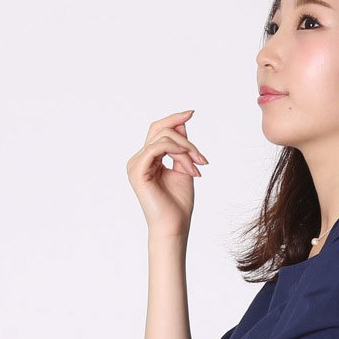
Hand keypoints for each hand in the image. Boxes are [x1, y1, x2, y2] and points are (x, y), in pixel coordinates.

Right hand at [126, 109, 208, 237]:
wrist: (174, 226)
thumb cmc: (179, 204)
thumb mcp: (184, 169)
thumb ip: (182, 148)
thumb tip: (182, 124)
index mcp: (148, 159)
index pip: (159, 131)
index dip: (174, 119)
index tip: (192, 112)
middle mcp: (139, 159)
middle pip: (159, 129)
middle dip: (185, 139)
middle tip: (202, 159)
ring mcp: (136, 164)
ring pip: (162, 138)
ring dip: (186, 150)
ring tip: (198, 168)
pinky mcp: (137, 171)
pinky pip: (156, 148)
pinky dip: (176, 151)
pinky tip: (188, 164)